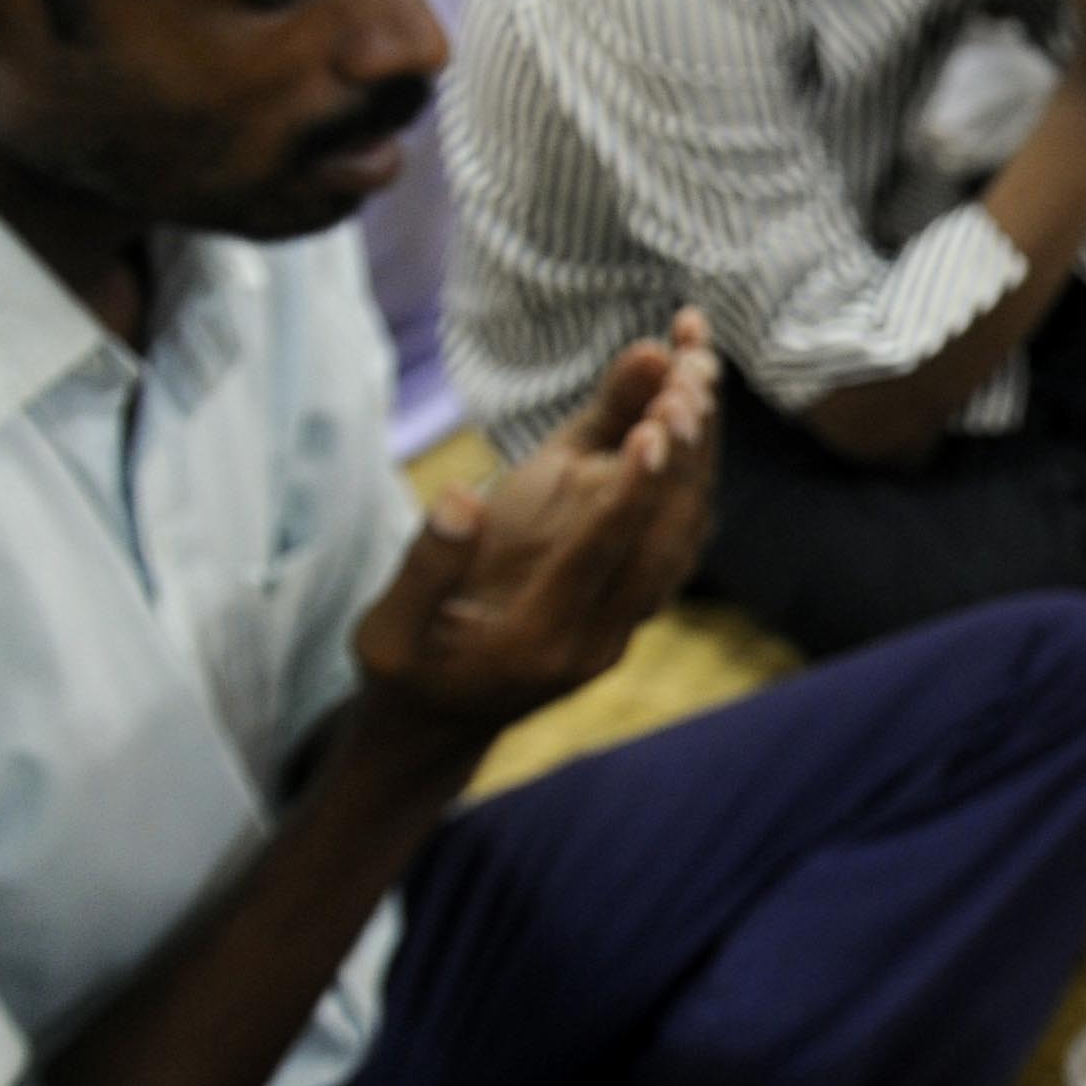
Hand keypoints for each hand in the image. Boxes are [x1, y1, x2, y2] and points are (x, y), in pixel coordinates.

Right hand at [355, 311, 717, 736]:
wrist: (441, 724)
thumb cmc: (406, 670)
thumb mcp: (386, 632)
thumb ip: (425, 568)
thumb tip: (461, 495)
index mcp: (537, 640)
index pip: (599, 556)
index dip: (630, 491)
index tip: (658, 426)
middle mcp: (599, 637)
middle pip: (663, 539)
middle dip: (684, 453)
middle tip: (695, 368)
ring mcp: (626, 625)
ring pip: (683, 533)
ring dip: (698, 450)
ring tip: (698, 362)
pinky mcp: (633, 605)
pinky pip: (677, 532)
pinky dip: (688, 465)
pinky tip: (685, 399)